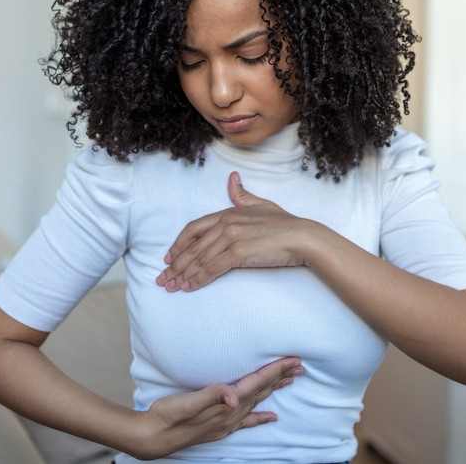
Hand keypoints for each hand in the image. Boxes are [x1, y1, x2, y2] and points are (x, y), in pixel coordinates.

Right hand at [134, 356, 303, 459]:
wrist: (154, 437)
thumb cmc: (168, 415)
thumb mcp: (187, 402)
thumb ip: (212, 396)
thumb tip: (233, 396)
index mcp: (227, 405)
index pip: (258, 383)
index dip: (276, 370)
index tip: (294, 359)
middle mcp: (232, 415)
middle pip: (263, 391)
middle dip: (282, 377)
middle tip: (300, 366)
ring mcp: (228, 422)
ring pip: (258, 402)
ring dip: (274, 390)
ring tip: (290, 380)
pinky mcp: (221, 426)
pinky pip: (248, 420)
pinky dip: (261, 417)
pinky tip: (272, 417)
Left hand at [156, 172, 309, 291]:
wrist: (302, 237)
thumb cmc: (285, 224)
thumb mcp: (261, 204)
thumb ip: (242, 195)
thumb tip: (232, 178)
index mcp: (228, 213)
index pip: (193, 228)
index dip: (178, 244)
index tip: (168, 258)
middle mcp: (226, 224)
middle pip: (192, 247)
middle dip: (175, 265)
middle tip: (163, 279)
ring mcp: (231, 237)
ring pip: (199, 259)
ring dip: (184, 275)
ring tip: (173, 287)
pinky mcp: (239, 253)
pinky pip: (212, 269)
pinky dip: (199, 279)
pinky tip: (191, 287)